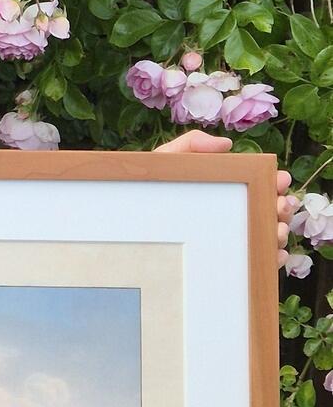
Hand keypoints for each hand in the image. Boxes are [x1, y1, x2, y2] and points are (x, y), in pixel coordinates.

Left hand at [153, 130, 294, 265]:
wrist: (125, 221)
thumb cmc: (146, 189)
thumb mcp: (166, 162)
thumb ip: (192, 145)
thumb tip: (227, 144)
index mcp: (225, 189)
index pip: (260, 185)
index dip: (276, 182)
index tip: (280, 180)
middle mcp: (233, 214)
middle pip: (270, 211)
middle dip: (282, 207)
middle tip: (279, 205)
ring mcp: (230, 238)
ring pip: (267, 236)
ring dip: (279, 232)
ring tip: (276, 230)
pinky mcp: (225, 262)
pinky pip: (256, 262)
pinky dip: (272, 258)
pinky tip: (273, 254)